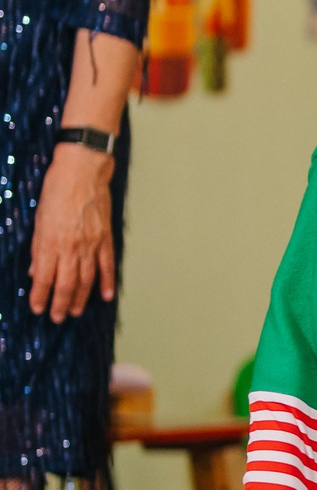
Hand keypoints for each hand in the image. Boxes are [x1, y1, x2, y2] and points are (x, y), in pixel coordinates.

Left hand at [27, 144, 114, 322]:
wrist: (83, 171)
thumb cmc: (57, 189)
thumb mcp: (39, 217)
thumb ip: (38, 246)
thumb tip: (36, 269)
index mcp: (51, 241)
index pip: (44, 277)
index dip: (40, 295)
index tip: (37, 308)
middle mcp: (72, 247)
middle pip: (66, 284)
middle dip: (60, 303)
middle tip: (57, 317)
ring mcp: (92, 244)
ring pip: (86, 279)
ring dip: (80, 298)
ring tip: (75, 311)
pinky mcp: (106, 238)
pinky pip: (107, 265)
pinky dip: (107, 282)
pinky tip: (106, 295)